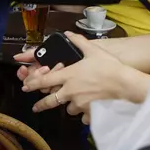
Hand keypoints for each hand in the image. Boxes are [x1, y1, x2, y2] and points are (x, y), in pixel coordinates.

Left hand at [18, 34, 137, 116]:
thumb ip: (78, 41)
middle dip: (41, 104)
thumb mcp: (92, 49)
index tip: (25, 87)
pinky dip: (84, 114)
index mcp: (68, 76)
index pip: (44, 81)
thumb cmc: (108, 65)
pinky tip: (88, 111)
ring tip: (74, 102)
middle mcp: (70, 91)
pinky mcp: (89, 112)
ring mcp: (79, 103)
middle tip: (36, 107)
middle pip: (50, 101)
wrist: (124, 83)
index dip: (32, 84)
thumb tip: (68, 33)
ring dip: (69, 105)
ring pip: (68, 108)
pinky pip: (83, 117)